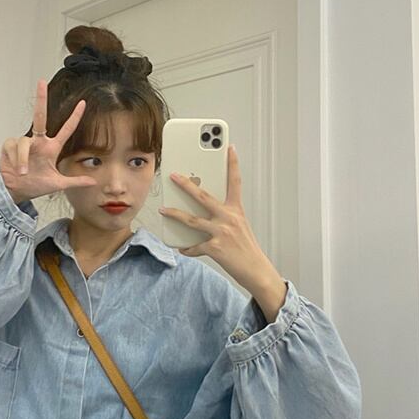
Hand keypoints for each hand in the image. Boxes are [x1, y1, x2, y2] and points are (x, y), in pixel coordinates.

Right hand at [0, 79, 97, 202]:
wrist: (16, 191)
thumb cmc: (35, 185)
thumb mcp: (58, 184)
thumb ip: (75, 182)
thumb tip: (93, 181)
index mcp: (51, 148)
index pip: (66, 130)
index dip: (74, 117)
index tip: (83, 104)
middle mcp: (39, 141)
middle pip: (40, 116)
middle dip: (40, 99)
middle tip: (41, 82)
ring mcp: (24, 143)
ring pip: (24, 142)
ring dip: (23, 159)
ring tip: (23, 173)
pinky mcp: (10, 145)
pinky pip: (13, 147)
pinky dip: (15, 159)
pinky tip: (16, 168)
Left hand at [158, 145, 281, 292]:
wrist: (256, 270)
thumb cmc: (246, 249)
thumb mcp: (239, 227)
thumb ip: (224, 217)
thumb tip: (204, 213)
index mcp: (236, 210)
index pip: (235, 182)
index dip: (233, 164)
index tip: (229, 148)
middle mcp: (229, 218)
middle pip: (203, 197)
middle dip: (186, 185)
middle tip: (174, 175)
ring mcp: (221, 232)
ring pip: (192, 220)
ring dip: (174, 214)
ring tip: (163, 210)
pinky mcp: (215, 248)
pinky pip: (194, 246)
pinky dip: (187, 248)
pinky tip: (182, 249)